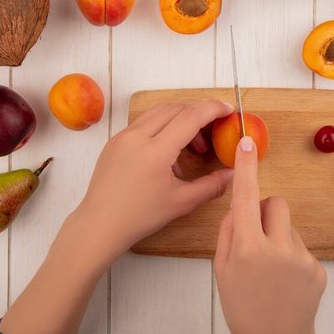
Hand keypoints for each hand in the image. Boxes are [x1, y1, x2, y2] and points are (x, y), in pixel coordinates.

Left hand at [77, 99, 234, 261]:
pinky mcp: (115, 140)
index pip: (191, 116)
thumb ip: (212, 185)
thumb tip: (234, 174)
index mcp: (156, 151)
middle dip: (199, 114)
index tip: (228, 110)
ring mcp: (123, 136)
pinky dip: (162, 128)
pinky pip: (144, 123)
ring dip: (180, 119)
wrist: (100, 225)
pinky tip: (169, 154)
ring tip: (192, 146)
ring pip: (159, 112)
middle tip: (213, 131)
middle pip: (176, 108)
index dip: (213, 109)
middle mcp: (137, 136)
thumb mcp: (181, 202)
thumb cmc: (139, 216)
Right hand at [214, 137, 326, 333]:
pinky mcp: (318, 268)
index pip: (245, 197)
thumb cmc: (243, 308)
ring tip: (271, 266)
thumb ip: (228, 231)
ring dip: (278, 235)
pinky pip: (302, 245)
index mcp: (248, 248)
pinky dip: (292, 254)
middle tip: (256, 235)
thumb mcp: (221, 269)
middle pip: (275, 202)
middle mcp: (278, 249)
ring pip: (289, 225)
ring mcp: (302, 259)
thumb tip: (238, 205)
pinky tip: (286, 278)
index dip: (246, 167)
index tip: (248, 144)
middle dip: (264, 210)